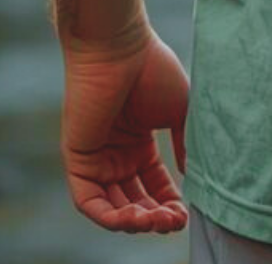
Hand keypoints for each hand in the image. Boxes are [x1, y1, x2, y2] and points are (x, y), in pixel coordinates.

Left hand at [60, 21, 190, 234]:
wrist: (121, 48)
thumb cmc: (152, 70)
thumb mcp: (179, 112)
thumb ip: (185, 145)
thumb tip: (193, 177)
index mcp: (138, 143)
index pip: (153, 185)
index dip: (169, 203)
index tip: (187, 214)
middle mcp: (115, 154)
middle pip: (135, 202)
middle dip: (155, 217)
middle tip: (174, 222)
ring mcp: (96, 158)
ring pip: (113, 207)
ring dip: (136, 221)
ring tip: (157, 221)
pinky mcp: (77, 160)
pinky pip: (89, 202)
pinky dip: (110, 217)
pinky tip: (134, 217)